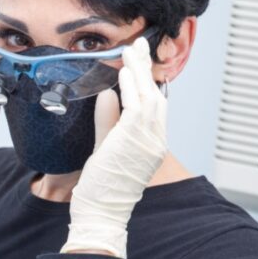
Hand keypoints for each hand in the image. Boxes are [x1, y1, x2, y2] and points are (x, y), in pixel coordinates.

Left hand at [60, 36, 167, 258]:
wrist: (102, 212)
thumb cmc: (102, 189)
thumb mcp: (106, 148)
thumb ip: (108, 121)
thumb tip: (108, 94)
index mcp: (151, 144)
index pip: (154, 106)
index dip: (148, 82)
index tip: (141, 63)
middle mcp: (155, 141)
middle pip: (156, 96)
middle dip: (147, 69)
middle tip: (139, 45)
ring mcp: (148, 140)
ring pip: (148, 96)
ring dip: (139, 71)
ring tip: (131, 50)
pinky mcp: (135, 139)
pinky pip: (135, 106)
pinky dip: (130, 86)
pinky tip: (123, 71)